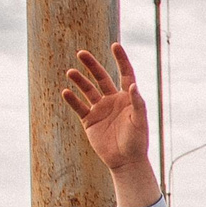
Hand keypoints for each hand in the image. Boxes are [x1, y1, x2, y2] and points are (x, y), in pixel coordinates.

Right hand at [59, 45, 159, 206]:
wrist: (125, 161)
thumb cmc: (137, 141)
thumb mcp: (139, 122)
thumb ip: (137, 103)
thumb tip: (132, 85)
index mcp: (127, 98)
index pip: (125, 74)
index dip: (121, 59)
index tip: (115, 45)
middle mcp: (112, 100)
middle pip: (101, 78)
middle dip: (91, 65)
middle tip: (81, 53)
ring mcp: (100, 109)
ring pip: (87, 90)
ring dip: (79, 81)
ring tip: (70, 72)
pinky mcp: (89, 121)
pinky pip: (78, 107)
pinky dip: (72, 100)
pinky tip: (65, 92)